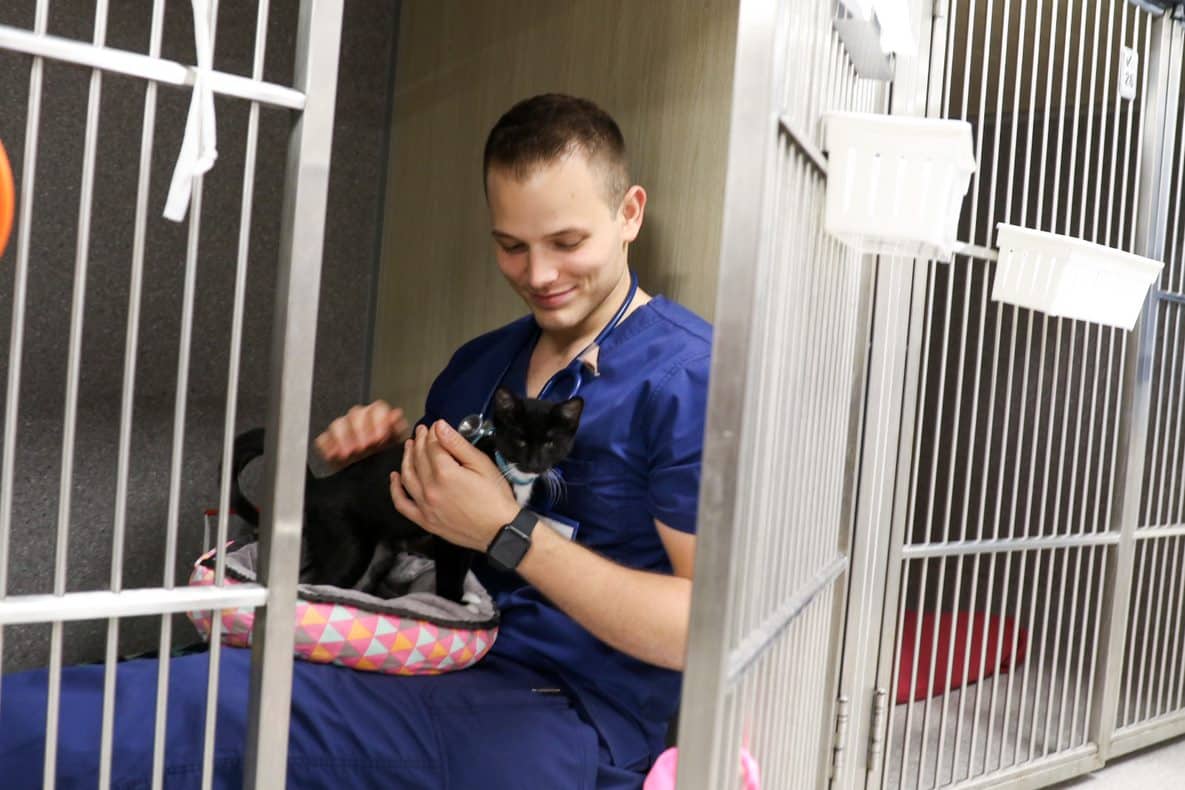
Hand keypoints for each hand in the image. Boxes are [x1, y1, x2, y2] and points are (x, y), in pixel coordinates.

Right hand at [314, 400, 409, 468]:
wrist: (372, 478)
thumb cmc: (386, 458)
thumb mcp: (397, 445)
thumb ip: (397, 429)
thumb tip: (396, 415)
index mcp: (379, 417)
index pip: (377, 409)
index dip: (378, 422)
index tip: (380, 438)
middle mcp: (360, 420)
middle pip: (356, 414)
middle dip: (360, 430)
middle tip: (364, 447)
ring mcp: (343, 429)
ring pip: (338, 423)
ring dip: (343, 438)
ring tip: (348, 453)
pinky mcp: (329, 442)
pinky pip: (323, 438)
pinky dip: (326, 446)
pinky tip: (333, 455)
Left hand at [389, 420, 519, 551]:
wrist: (500, 530)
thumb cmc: (496, 498)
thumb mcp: (482, 465)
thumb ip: (458, 444)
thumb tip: (440, 427)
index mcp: (446, 473)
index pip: (432, 446)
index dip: (433, 433)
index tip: (435, 426)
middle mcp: (431, 489)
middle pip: (419, 458)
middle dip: (420, 441)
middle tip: (422, 431)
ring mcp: (426, 506)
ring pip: (407, 476)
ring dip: (406, 458)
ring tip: (410, 446)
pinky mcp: (425, 521)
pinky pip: (402, 504)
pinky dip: (395, 489)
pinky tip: (395, 477)